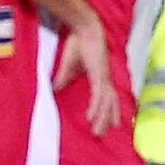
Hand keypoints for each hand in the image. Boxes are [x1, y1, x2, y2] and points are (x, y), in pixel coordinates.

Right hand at [59, 14, 123, 139]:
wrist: (83, 29)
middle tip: (103, 134)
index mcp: (101, 77)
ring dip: (102, 118)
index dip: (108, 110)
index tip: (109, 123)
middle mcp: (105, 79)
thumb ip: (63, 80)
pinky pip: (99, 95)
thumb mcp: (68, 67)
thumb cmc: (78, 45)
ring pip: (106, 103)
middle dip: (107, 119)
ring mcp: (104, 77)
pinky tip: (92, 118)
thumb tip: (55, 90)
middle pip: (110, 104)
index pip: (107, 97)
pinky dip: (97, 107)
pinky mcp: (99, 75)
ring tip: (98, 132)